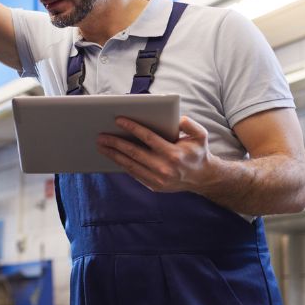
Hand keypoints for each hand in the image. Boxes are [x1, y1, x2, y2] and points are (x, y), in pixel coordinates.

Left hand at [96, 115, 218, 193]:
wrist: (203, 178)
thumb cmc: (198, 152)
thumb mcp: (201, 135)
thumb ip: (190, 124)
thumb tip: (177, 119)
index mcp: (174, 154)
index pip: (148, 138)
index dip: (132, 128)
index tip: (118, 120)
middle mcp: (164, 168)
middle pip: (134, 152)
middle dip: (115, 143)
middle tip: (101, 135)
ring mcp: (158, 179)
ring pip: (130, 165)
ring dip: (113, 154)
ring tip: (101, 145)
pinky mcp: (154, 186)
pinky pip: (133, 173)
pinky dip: (121, 164)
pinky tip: (112, 156)